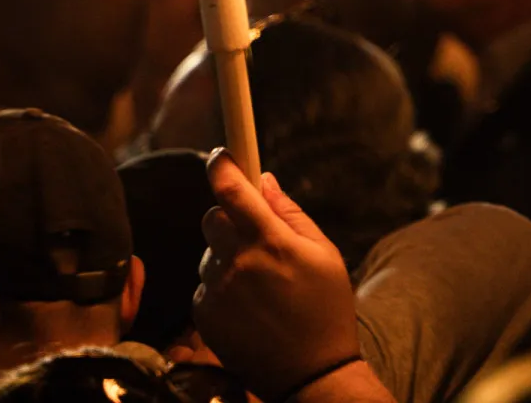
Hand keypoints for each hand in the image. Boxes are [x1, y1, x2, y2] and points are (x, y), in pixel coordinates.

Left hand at [195, 151, 360, 401]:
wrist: (311, 374)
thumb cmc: (326, 309)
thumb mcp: (324, 254)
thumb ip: (291, 214)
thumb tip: (265, 180)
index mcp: (270, 242)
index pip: (232, 189)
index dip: (222, 165)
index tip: (221, 155)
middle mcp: (237, 262)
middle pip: (212, 217)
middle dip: (230, 218)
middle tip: (256, 237)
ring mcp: (216, 290)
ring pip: (209, 253)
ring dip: (227, 257)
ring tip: (260, 284)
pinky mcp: (204, 315)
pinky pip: (204, 285)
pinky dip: (221, 287)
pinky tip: (248, 306)